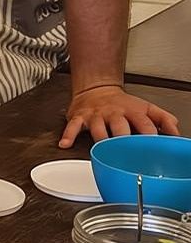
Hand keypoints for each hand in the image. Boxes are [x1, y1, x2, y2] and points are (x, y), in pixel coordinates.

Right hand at [59, 84, 180, 147]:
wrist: (96, 88)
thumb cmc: (123, 103)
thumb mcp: (146, 107)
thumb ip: (165, 120)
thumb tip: (177, 134)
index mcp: (133, 111)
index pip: (145, 124)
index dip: (150, 136)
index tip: (154, 148)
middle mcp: (114, 113)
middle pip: (120, 127)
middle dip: (123, 140)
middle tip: (128, 153)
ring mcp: (96, 115)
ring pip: (98, 129)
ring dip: (100, 140)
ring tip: (103, 152)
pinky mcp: (80, 117)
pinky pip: (73, 126)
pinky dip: (68, 135)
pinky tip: (65, 144)